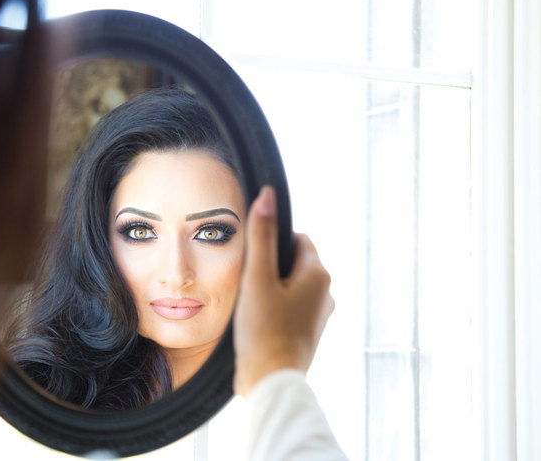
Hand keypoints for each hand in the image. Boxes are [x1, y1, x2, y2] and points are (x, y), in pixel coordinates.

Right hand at [233, 186, 334, 397]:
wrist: (271, 381)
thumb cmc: (264, 330)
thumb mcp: (257, 277)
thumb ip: (261, 235)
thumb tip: (268, 195)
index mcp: (319, 274)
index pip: (297, 239)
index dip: (272, 244)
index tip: (255, 263)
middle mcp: (326, 292)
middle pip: (295, 262)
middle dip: (272, 267)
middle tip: (250, 285)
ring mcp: (319, 314)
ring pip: (292, 285)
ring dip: (272, 288)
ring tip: (253, 305)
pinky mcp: (309, 331)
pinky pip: (291, 306)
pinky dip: (276, 307)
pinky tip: (259, 320)